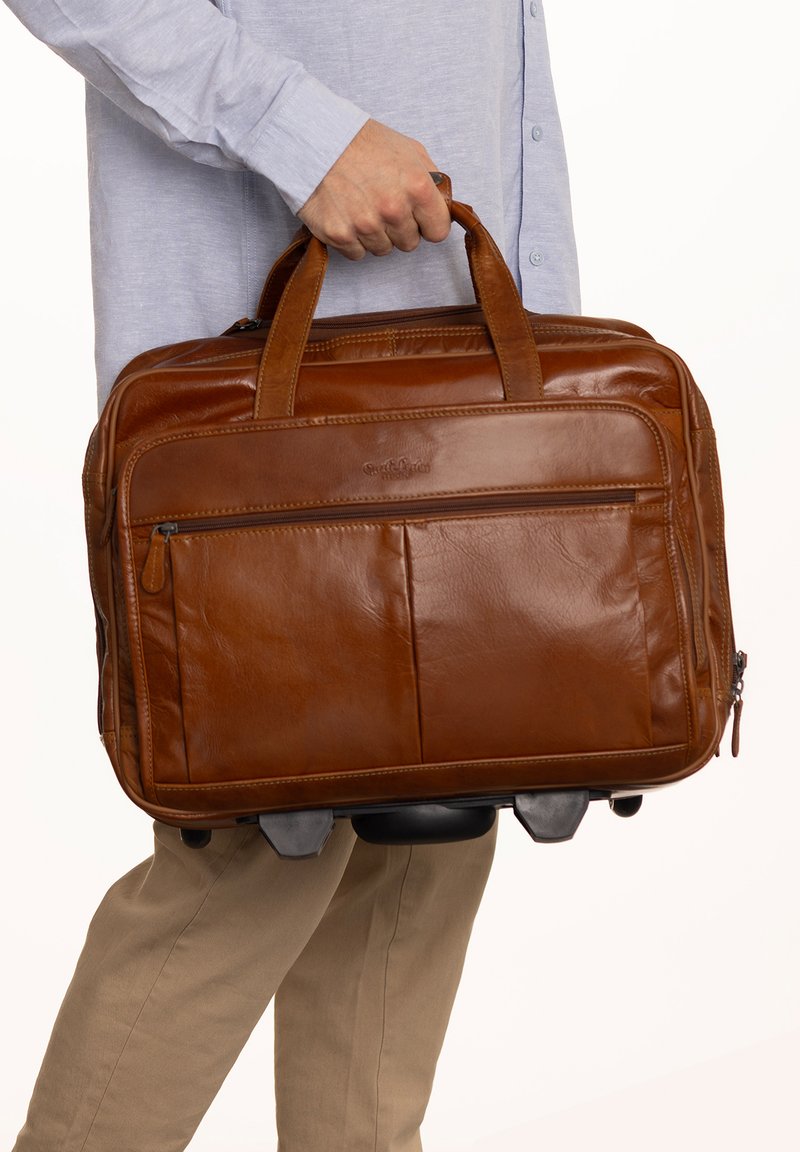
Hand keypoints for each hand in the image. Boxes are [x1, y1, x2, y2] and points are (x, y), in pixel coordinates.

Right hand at [297, 119, 450, 259]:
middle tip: (383, 205)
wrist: (316, 138)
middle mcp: (393, 209)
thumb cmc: (362, 142)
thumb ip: (431, 181)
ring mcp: (365, 225)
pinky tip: (347, 215)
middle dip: (400, 228)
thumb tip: (442, 204)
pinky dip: (353, 239)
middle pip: (409, 244)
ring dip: (376, 234)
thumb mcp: (409, 150)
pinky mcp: (340, 235)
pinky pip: (357, 253)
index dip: (428, 224)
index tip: (419, 218)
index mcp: (416, 187)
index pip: (438, 232)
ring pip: (383, 249)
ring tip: (363, 207)